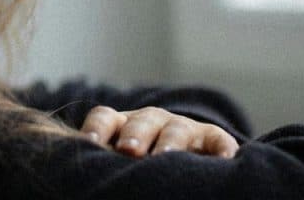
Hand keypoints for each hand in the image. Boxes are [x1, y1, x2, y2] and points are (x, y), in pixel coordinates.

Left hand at [80, 105, 238, 158]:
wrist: (183, 157)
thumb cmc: (139, 165)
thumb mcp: (121, 161)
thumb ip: (106, 164)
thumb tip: (79, 185)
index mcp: (123, 125)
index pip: (105, 117)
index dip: (97, 128)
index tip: (89, 144)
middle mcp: (152, 121)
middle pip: (141, 121)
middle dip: (134, 134)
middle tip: (128, 151)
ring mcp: (183, 128)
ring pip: (176, 129)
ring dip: (170, 141)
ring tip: (165, 156)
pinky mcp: (211, 139)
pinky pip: (218, 141)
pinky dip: (221, 148)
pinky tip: (225, 159)